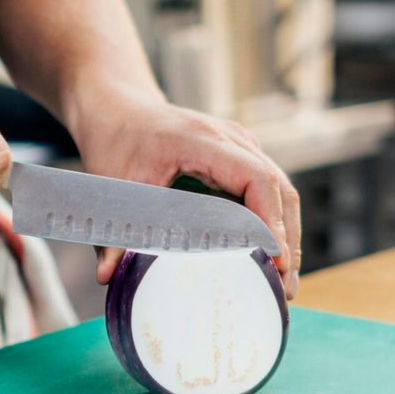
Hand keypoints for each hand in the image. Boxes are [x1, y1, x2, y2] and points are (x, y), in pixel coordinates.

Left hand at [68, 90, 301, 297]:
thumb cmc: (116, 141)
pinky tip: (269, 258)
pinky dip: (273, 223)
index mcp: (201, 139)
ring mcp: (240, 146)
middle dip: (286, 238)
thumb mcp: (111, 186)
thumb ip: (112, 234)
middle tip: (283, 286)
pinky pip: (267, 190)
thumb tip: (108, 277)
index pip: (256, 178)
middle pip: (278, 188)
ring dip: (285, 234)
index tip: (275, 261)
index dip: (270, 221)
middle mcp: (231, 138)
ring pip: (280, 190)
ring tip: (283, 281)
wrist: (119, 107)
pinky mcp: (240, 157)